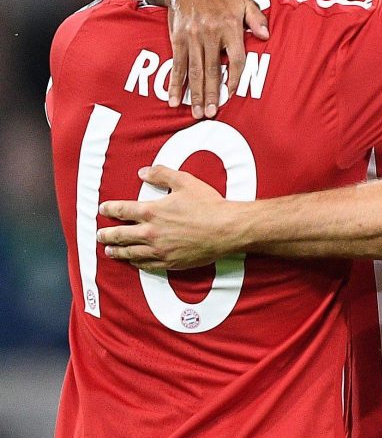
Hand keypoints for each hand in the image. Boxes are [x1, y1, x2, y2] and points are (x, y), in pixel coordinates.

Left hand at [97, 166, 233, 270]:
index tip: (102, 209)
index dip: (109, 209)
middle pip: (120, 235)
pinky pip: (146, 265)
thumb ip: (162, 174)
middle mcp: (151, 233)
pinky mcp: (170, 262)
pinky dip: (135, 263)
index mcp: (152, 211)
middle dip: (107, 235)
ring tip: (109, 251)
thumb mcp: (185, 181)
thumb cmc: (208, 204)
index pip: (122, 210)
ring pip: (130, 252)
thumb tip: (143, 172)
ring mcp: (159, 250)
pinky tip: (132, 261)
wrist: (226, 229)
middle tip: (99, 235)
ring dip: (117, 251)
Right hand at [165, 0, 252, 118]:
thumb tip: (266, 36)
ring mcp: (193, 37)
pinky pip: (178, 65)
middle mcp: (211, 33)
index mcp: (230, 27)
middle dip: (212, 93)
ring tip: (197, 113)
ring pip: (195, 70)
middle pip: (212, 69)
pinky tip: (174, 99)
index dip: (235, 77)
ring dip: (195, 94)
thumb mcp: (243, 3)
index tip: (233, 93)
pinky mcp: (178, 39)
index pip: (236, 58)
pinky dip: (175, 84)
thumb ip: (257, 19)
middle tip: (212, 113)